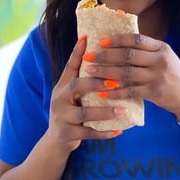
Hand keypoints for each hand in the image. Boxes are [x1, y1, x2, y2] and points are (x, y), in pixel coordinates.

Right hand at [46, 36, 126, 154]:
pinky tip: (119, 130)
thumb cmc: (70, 108)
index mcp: (62, 85)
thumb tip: (88, 41)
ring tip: (123, 109)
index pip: (70, 66)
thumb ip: (80, 71)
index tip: (88, 39)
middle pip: (76, 86)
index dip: (78, 53)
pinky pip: (88, 134)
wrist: (55, 140)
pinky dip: (104, 133)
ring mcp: (62, 118)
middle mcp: (59, 99)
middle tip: (116, 81)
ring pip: (84, 114)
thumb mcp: (71, 90)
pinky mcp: (67, 135)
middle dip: (96, 83)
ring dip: (105, 112)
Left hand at [83, 34, 179, 121]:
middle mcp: (160, 60)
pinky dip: (115, 92)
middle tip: (90, 56)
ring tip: (90, 72)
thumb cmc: (172, 75)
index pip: (136, 39)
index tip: (101, 42)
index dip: (117, 39)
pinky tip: (102, 92)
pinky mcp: (155, 92)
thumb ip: (147, 51)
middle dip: (106, 55)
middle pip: (128, 55)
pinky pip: (130, 91)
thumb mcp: (165, 57)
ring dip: (105, 72)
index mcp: (161, 48)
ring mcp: (158, 76)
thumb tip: (120, 43)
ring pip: (126, 72)